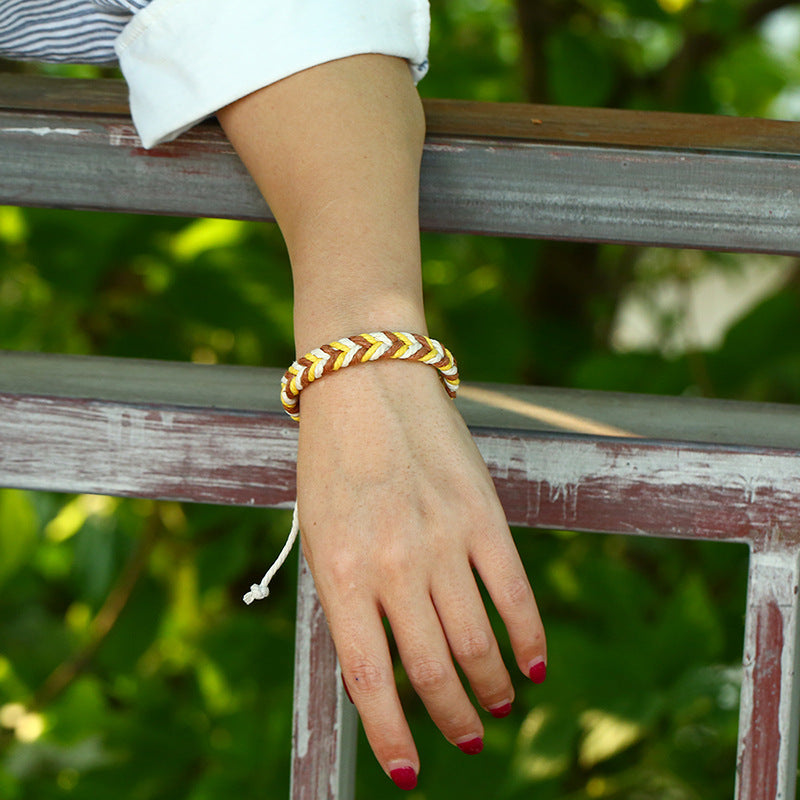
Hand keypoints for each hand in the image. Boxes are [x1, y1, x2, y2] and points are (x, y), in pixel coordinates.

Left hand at [296, 359, 546, 788]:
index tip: (409, 772)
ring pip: (476, 642)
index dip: (392, 737)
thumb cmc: (333, 460)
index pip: (369, 680)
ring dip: (488, 687)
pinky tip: (532, 668)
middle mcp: (392, 565)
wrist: (366, 380)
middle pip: (430, 670)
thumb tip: (384, 665)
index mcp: (339, 572)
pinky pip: (513, 594)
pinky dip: (528, 639)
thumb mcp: (320, 531)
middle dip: (449, 718)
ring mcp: (442, 540)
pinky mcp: (483, 516)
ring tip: (494, 707)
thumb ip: (348, 596)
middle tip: (465, 738)